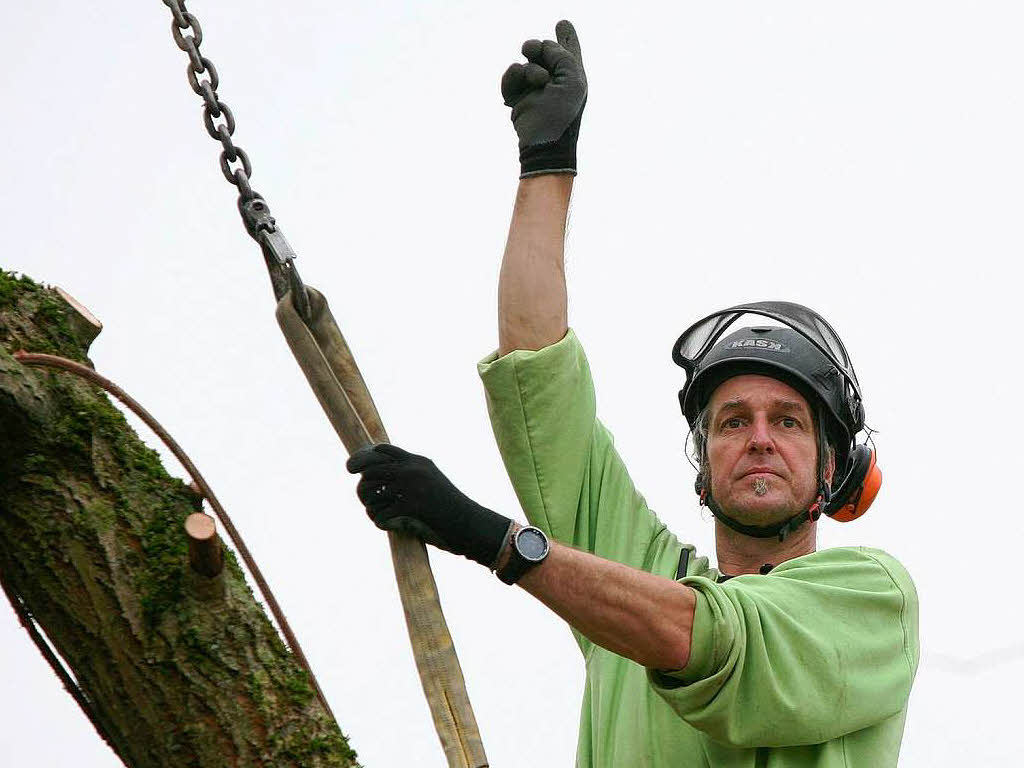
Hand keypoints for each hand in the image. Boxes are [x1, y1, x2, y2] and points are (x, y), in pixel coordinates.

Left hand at [346, 444, 513, 567]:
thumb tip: (381, 478)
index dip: (365, 459)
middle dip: (363, 487)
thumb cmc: (449, 507)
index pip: (382, 450)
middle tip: (365, 500)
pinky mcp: (411, 506)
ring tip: (377, 514)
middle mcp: (412, 470)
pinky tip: (387, 525)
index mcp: (418, 461)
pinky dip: (380, 521)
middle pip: (370, 471)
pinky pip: (380, 513)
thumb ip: (411, 475)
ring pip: (371, 494)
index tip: (355, 471)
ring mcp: (411, 487)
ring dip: (370, 507)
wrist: (469, 523)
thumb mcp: (431, 482)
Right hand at [501, 19, 586, 177]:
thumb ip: (562, 55)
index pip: (569, 51)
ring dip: (530, 68)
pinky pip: (510, 75)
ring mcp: (534, 89)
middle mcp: (554, 80)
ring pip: (526, 62)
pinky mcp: (516, 97)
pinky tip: (518, 83)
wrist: (542, 143)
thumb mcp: (573, 81)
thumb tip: (543, 47)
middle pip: (543, 50)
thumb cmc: (563, 115)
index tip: (562, 24)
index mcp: (572, 76)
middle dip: (539, 47)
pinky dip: (512, 76)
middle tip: (534, 50)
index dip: (567, 37)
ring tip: (538, 82)